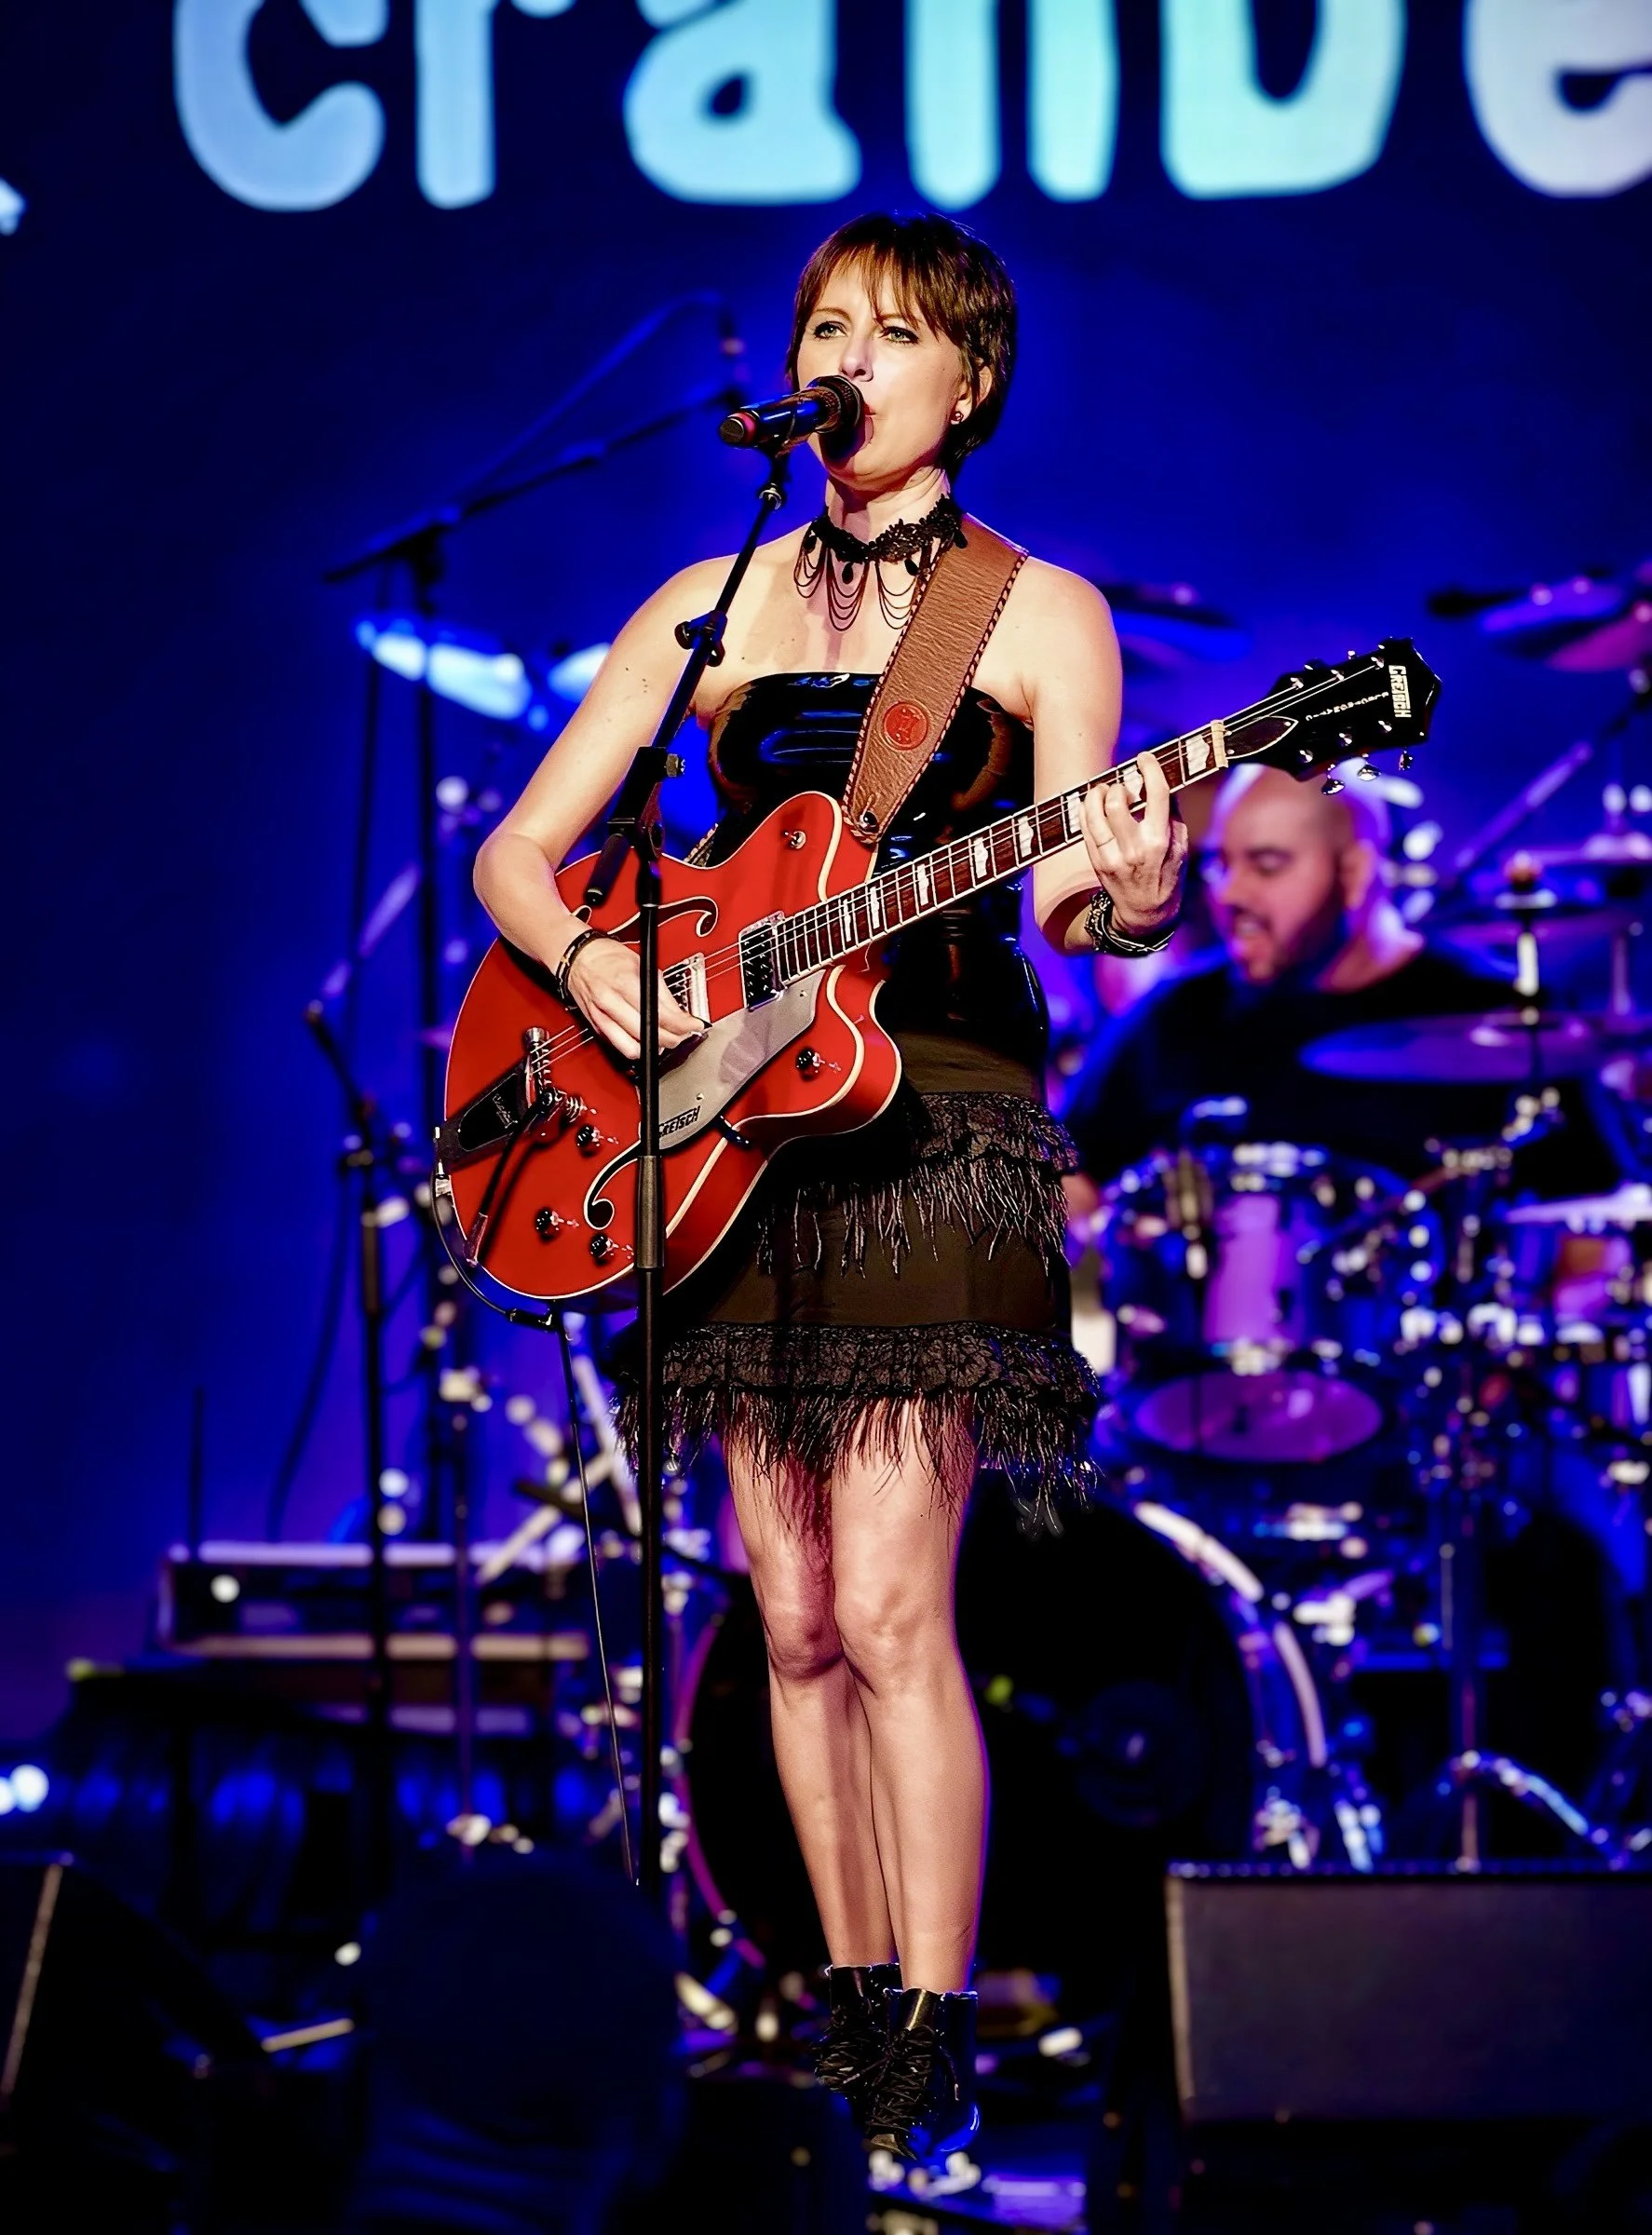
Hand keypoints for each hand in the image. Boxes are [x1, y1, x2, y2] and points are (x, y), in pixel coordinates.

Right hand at [564, 936, 704, 1062]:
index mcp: (624, 983)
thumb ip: (661, 991)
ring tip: (665, 1039)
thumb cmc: (606, 956)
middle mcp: (611, 1002)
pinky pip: (619, 1045)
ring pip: (632, 1048)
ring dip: (653, 1047)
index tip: (693, 1026)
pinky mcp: (596, 1026)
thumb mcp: (641, 964)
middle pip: (648, 1034)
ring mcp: (601, 1017)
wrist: (577, 957)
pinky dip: (636, 1046)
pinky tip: (646, 1040)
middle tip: (683, 1034)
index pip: (659, 1014)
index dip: (681, 1025)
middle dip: (672, 1038)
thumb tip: (679, 1012)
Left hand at [1080, 751, 1188, 935]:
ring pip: (1094, 812)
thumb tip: (1162, 783)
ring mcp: (1113, 856)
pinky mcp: (1098, 862)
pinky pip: (1085, 827)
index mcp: (1161, 840)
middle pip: (1116, 801)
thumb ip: (1172, 815)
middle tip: (1122, 787)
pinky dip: (1086, 810)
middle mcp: (1135, 848)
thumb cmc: (1167, 875)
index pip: (1156, 794)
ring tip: (1103, 791)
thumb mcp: (1181, 847)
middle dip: (1118, 786)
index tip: (1145, 758)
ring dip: (1097, 794)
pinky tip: (1092, 806)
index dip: (1149, 769)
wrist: (1146, 914)